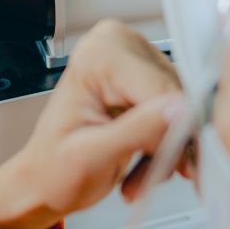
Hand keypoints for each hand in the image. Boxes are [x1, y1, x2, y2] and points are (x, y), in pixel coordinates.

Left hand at [0, 19, 186, 228]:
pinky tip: (146, 167)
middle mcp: (122, 47)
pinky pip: (181, 114)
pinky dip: (169, 147)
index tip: (176, 167)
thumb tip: (181, 110)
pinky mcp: (153, 80)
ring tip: (141, 178)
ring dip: (170, 151)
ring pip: (184, 109)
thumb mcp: (92, 156)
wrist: (45, 182)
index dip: (175, 131)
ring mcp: (139, 61)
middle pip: (177, 97)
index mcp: (99, 55)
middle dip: (171, 145)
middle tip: (152, 179)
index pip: (161, 88)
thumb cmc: (52, 170)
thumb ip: (138, 130)